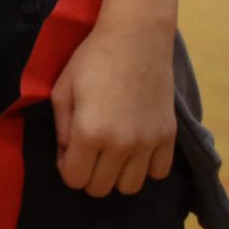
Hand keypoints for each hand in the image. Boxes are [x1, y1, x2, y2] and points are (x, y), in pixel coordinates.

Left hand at [51, 19, 177, 196]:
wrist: (136, 40)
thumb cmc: (91, 60)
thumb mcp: (61, 91)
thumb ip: (60, 129)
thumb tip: (67, 155)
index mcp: (89, 134)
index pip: (74, 180)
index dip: (66, 168)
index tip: (67, 150)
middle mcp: (121, 145)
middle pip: (101, 188)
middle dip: (88, 174)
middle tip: (87, 151)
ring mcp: (148, 143)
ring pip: (130, 187)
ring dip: (116, 175)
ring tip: (111, 152)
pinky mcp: (169, 137)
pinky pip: (158, 173)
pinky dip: (145, 167)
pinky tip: (135, 148)